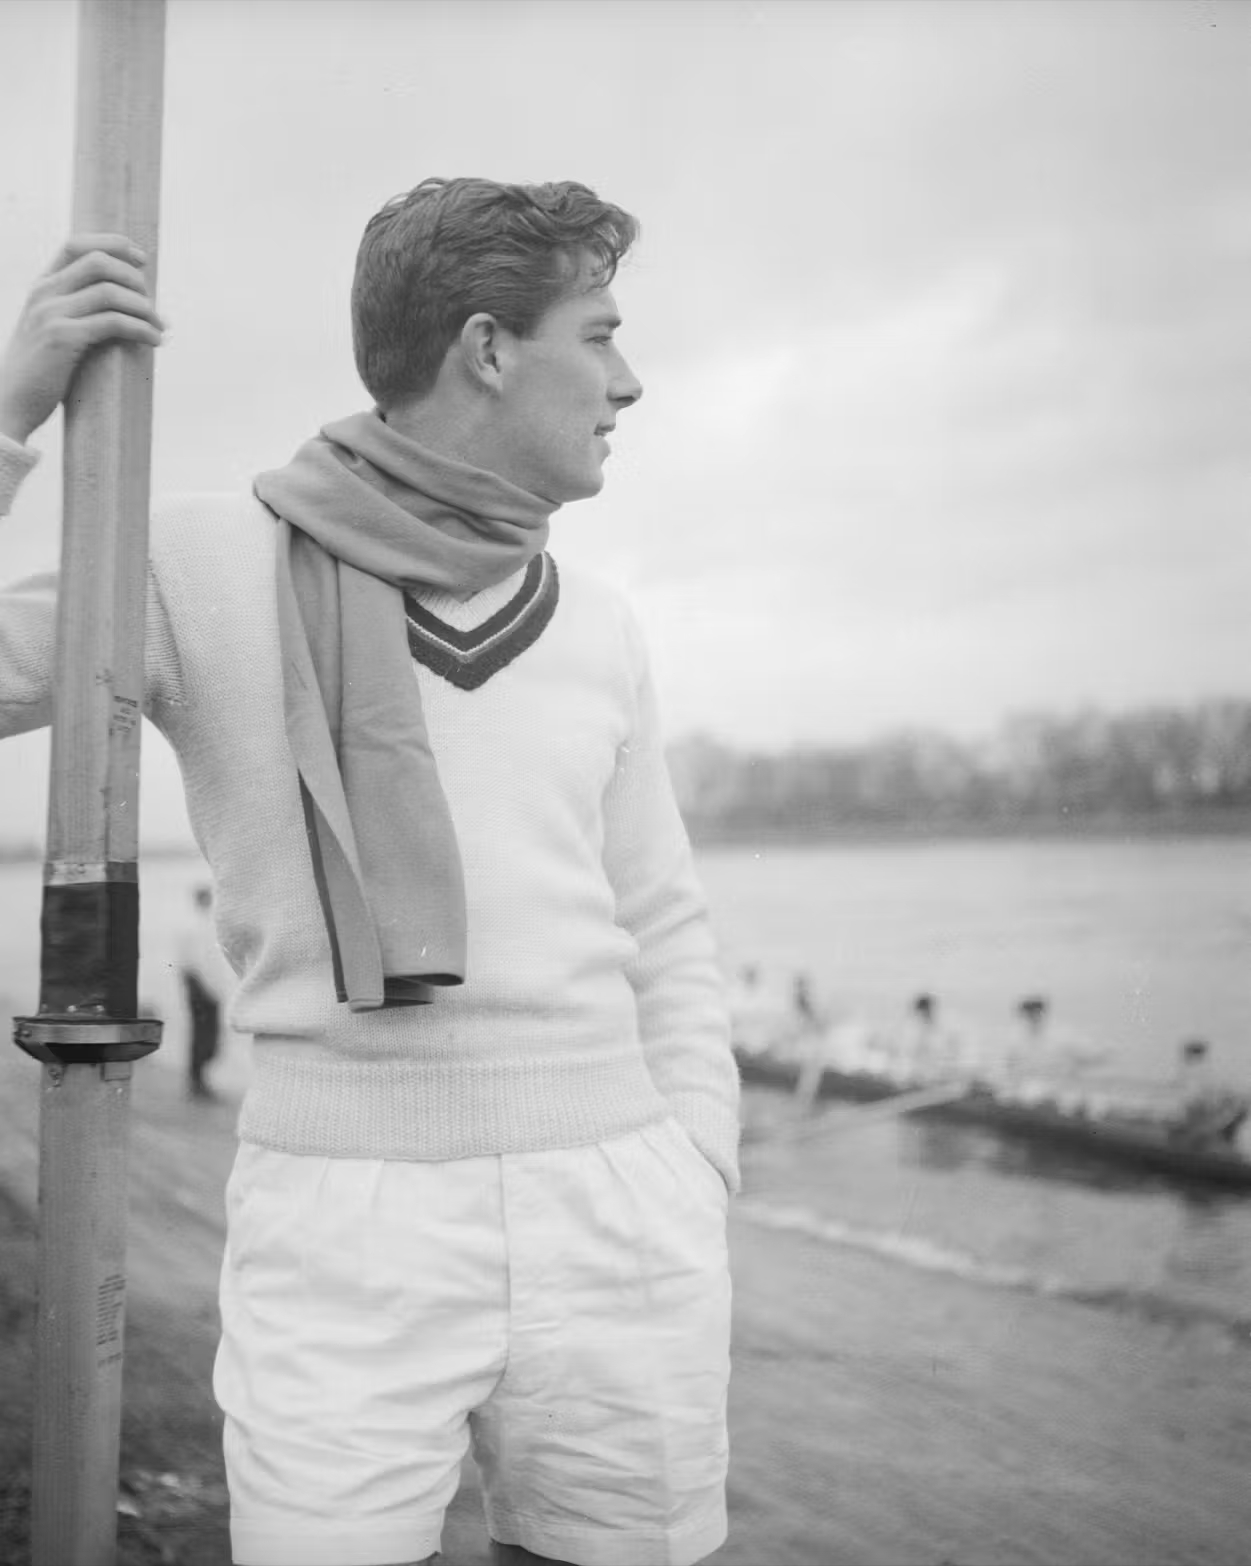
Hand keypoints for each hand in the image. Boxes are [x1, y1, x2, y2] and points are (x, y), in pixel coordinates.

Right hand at [0, 233, 165, 444]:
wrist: (9, 404)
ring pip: (110, 292)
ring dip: (144, 308)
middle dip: (135, 279)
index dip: (113, 244)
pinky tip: (154, 340)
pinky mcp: (63, 338)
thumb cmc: (38, 374)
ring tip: (161, 326)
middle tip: (154, 306)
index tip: (142, 259)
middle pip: (99, 263)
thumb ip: (72, 313)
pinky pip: (113, 323)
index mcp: (41, 286)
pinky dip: (141, 329)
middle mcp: (43, 293)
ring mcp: (51, 314)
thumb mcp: (50, 331)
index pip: (75, 245)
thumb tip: (118, 310)